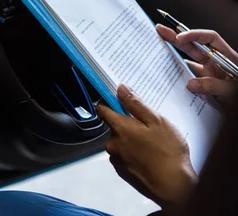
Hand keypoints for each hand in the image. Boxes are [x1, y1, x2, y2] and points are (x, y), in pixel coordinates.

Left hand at [96, 85, 196, 210]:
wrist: (173, 187)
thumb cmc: (168, 152)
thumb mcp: (156, 121)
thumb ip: (135, 104)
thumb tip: (120, 88)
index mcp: (119, 128)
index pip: (102, 109)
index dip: (108, 101)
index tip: (117, 99)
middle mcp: (112, 143)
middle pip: (114, 126)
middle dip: (128, 124)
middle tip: (148, 127)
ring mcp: (116, 159)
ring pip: (120, 142)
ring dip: (131, 140)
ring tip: (153, 144)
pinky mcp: (122, 171)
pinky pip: (125, 156)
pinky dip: (134, 154)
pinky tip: (150, 156)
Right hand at [157, 25, 237, 101]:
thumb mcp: (232, 90)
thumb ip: (213, 86)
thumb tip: (191, 84)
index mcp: (226, 57)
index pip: (209, 38)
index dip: (194, 35)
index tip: (179, 38)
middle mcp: (216, 63)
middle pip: (194, 46)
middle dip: (176, 38)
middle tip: (160, 31)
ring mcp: (209, 73)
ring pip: (189, 62)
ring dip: (175, 59)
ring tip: (159, 54)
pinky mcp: (204, 83)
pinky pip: (189, 77)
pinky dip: (180, 77)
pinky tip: (170, 79)